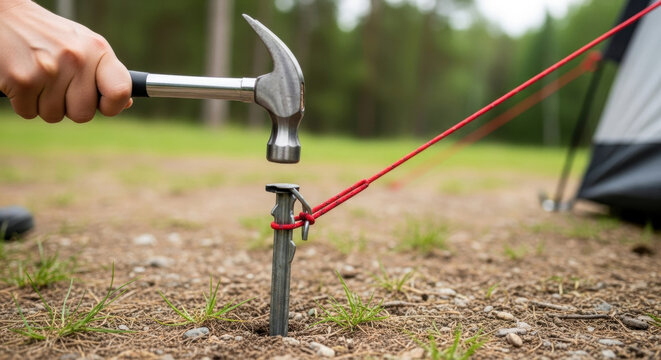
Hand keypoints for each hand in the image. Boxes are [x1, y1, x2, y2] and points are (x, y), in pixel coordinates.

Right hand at [0, 0, 131, 122]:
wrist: (5, 16)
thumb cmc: (50, 36)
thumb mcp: (84, 45)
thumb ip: (104, 73)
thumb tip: (125, 103)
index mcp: (97, 50)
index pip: (120, 91)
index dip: (113, 106)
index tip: (104, 106)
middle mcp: (76, 59)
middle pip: (83, 114)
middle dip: (70, 107)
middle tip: (59, 86)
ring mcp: (49, 70)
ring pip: (54, 116)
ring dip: (44, 104)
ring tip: (39, 78)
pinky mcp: (22, 80)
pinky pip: (29, 113)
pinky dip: (24, 103)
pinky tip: (23, 79)